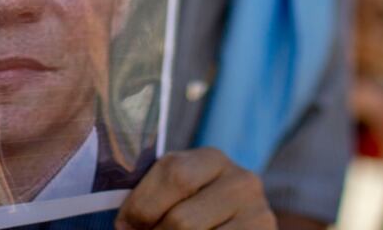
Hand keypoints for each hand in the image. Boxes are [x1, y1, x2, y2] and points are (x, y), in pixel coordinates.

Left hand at [116, 148, 275, 229]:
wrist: (233, 222)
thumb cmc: (193, 211)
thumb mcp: (178, 195)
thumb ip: (154, 198)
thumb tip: (124, 225)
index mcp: (212, 159)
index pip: (174, 175)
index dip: (141, 206)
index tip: (124, 225)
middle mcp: (242, 181)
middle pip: (182, 220)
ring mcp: (259, 214)